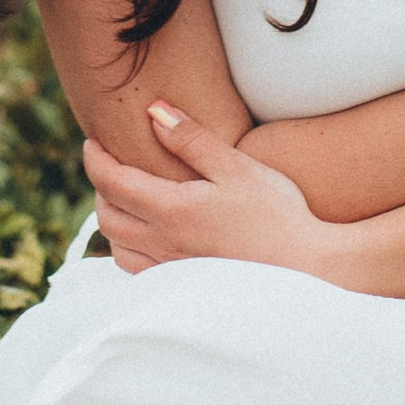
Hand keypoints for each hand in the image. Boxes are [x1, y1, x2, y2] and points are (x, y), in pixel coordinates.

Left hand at [82, 104, 341, 277]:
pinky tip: (151, 237)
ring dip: (113, 221)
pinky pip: (139, 273)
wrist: (311, 274)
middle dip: (101, 188)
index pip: (111, 183)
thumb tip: (152, 112)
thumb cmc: (278, 216)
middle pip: (107, 218)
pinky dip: (131, 250)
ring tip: (128, 198)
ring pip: (118, 250)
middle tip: (111, 164)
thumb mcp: (237, 167)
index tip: (92, 142)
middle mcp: (165, 248)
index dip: (94, 159)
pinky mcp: (187, 293)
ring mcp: (174, 275)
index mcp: (173, 212)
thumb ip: (192, 139)